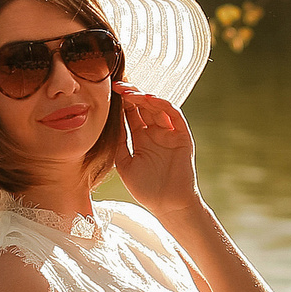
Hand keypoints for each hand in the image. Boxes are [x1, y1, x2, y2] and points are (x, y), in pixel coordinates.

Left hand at [112, 83, 201, 217]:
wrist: (167, 205)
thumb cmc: (146, 188)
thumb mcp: (124, 163)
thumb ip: (119, 142)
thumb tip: (109, 121)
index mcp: (141, 138)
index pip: (131, 113)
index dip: (121, 101)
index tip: (108, 91)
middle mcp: (155, 132)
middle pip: (143, 106)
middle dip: (131, 93)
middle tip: (117, 86)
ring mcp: (169, 133)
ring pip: (157, 107)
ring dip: (144, 96)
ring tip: (129, 92)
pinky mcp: (182, 136)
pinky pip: (174, 115)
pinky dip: (162, 105)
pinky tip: (149, 99)